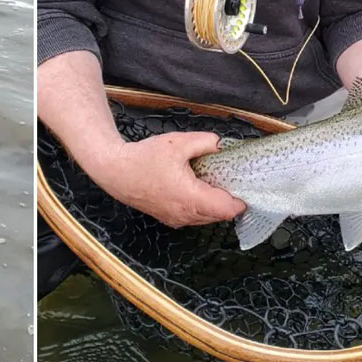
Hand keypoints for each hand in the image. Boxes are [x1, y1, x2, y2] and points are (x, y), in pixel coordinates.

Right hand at [85, 131, 246, 227]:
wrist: (116, 171)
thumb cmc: (144, 158)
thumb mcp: (177, 143)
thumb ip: (204, 142)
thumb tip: (221, 144)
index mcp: (191, 198)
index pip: (227, 210)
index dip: (240, 200)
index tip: (245, 186)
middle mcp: (185, 214)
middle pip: (219, 216)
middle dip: (229, 201)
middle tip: (232, 181)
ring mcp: (175, 219)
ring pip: (206, 219)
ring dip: (214, 205)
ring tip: (214, 183)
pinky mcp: (168, 218)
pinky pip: (193, 217)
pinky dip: (201, 207)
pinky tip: (197, 188)